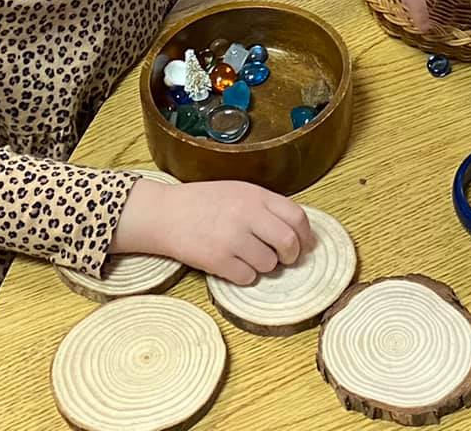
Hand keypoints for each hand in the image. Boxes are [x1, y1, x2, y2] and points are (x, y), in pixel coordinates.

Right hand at [111, 175, 310, 285]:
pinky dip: (244, 276)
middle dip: (291, 256)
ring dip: (264, 266)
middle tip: (283, 259)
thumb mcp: (238, 192)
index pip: (297, 217)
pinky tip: (232, 264)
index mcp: (256, 195)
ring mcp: (232, 238)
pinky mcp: (218, 260)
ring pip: (269, 264)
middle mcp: (247, 214)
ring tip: (247, 256)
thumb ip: (266, 207)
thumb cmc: (204, 203)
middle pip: (289, 243)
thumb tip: (298, 233)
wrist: (165, 214)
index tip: (303, 245)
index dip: (305, 235)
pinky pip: (248, 277)